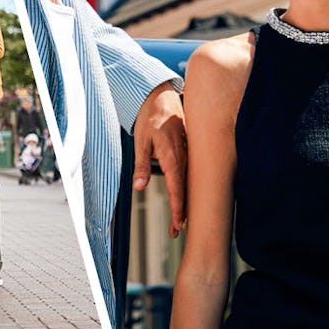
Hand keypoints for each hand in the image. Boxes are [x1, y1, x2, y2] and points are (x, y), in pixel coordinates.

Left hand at [132, 84, 187, 236]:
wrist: (162, 97)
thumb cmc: (150, 118)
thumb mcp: (141, 142)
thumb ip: (142, 165)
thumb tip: (138, 187)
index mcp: (172, 156)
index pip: (177, 189)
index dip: (177, 209)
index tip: (176, 226)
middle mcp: (184, 157)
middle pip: (185, 190)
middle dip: (181, 212)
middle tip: (176, 231)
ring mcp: (188, 153)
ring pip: (189, 182)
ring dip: (184, 201)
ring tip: (180, 220)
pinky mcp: (189, 150)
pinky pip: (190, 172)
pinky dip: (187, 187)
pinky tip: (184, 196)